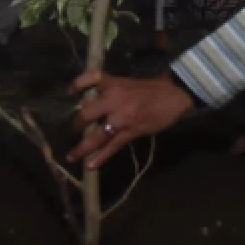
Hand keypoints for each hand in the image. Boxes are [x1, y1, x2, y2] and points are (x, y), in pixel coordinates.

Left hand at [68, 71, 195, 168]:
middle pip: (87, 113)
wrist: (174, 95)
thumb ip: (110, 89)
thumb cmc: (150, 89)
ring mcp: (122, 118)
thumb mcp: (127, 82)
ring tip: (72, 156)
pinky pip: (112, 146)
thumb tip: (91, 101)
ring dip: (83, 148)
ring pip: (97, 135)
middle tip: (72, 130)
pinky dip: (101, 157)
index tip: (70, 92)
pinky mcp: (131, 132)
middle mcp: (114, 100)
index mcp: (114, 84)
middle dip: (77, 124)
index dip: (78, 85)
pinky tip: (91, 165)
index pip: (91, 78)